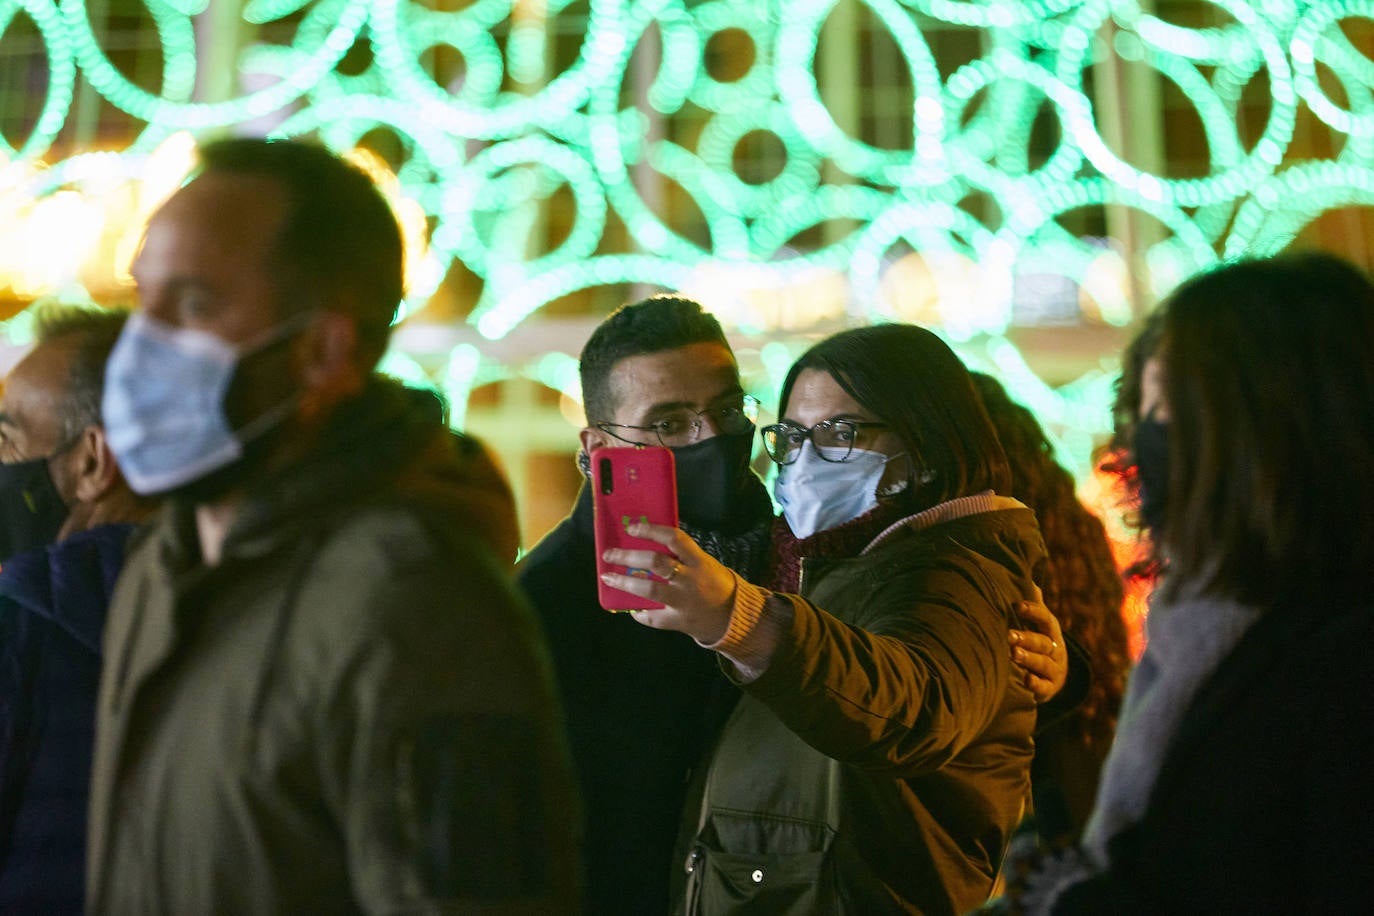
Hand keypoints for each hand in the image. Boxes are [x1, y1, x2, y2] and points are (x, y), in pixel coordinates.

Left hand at [600, 521, 737, 642]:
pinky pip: (653, 618)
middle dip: (628, 556)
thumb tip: (645, 543)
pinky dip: (639, 613)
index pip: (674, 538)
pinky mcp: (678, 622)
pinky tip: (631, 609)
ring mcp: (684, 602)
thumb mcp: (703, 563)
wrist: (734, 616)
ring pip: (649, 590)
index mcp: (698, 561)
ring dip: (625, 582)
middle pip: (655, 562)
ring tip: (609, 577)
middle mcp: (690, 580)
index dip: (651, 530)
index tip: (632, 528)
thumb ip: (681, 555)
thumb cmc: (714, 583)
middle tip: (610, 554)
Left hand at [1009, 586, 1067, 702]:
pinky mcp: (1049, 689)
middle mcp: (1056, 649)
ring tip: (1013, 654)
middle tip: (1009, 634)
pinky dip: (1035, 684)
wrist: (1053, 676)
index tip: (1016, 605)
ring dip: (1029, 658)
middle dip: (1026, 638)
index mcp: (1051, 631)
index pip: (1045, 618)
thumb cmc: (1037, 642)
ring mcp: (1054, 670)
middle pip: (1043, 642)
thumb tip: (1026, 577)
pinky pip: (1044, 687)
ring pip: (1043, 663)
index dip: (1033, 611)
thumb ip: (1032, 604)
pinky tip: (1025, 679)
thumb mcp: (1037, 623)